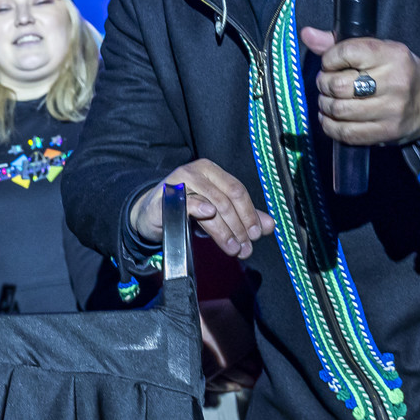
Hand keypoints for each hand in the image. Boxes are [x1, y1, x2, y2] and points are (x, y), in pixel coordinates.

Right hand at [130, 158, 273, 258]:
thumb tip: (269, 225)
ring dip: (225, 230)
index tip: (257, 235)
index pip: (237, 190)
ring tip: (233, 248)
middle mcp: (195, 172)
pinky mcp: (164, 197)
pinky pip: (186, 202)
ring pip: (211, 204)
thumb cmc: (185, 210)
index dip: (250, 214)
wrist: (149, 214)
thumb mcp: (216, 211)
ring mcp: (178, 182)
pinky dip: (199, 208)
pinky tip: (209, 216)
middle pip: (226, 199)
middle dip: (239, 226)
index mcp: (211, 170)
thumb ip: (242, 216)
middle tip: (245, 248)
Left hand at [299, 28, 419, 146]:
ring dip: (325, 105)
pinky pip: (346, 133)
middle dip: (324, 84)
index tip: (331, 64)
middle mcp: (394, 82)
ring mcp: (392, 110)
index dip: (329, 60)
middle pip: (338, 85)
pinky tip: (332, 118)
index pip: (345, 53)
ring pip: (338, 109)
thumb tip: (306, 34)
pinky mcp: (387, 132)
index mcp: (392, 55)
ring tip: (330, 100)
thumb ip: (338, 43)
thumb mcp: (375, 50)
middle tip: (328, 84)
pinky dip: (330, 126)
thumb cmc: (395, 72)